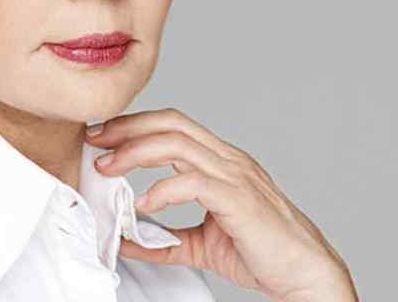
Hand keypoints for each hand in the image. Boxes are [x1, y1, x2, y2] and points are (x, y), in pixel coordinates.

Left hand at [87, 108, 356, 301]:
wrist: (303, 274)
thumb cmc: (262, 254)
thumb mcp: (200, 245)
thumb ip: (166, 240)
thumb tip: (128, 242)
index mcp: (221, 163)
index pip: (172, 126)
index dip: (134, 126)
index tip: (102, 139)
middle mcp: (228, 161)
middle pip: (170, 123)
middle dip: (127, 127)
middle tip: (94, 141)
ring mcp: (236, 176)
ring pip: (178, 144)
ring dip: (136, 152)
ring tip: (108, 168)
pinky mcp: (239, 199)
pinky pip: (194, 182)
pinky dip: (163, 189)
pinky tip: (144, 205)